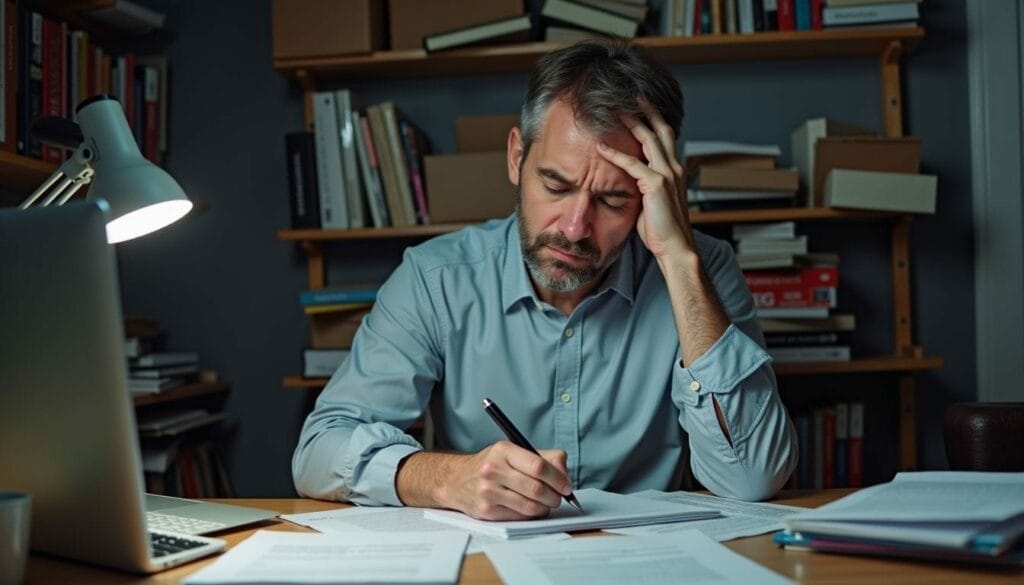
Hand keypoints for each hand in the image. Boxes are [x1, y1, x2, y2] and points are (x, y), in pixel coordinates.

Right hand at [440, 441, 571, 520]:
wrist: (457, 480)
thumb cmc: (491, 465)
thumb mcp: (513, 452)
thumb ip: (543, 458)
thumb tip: (565, 475)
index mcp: (504, 450)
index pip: (539, 466)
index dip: (558, 478)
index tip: (566, 486)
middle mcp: (493, 470)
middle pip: (536, 489)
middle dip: (555, 496)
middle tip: (559, 497)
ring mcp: (488, 492)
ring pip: (530, 506)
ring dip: (545, 508)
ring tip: (546, 503)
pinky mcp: (486, 510)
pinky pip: (519, 517)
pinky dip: (531, 515)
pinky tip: (530, 508)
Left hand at [597, 98, 694, 259]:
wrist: (676, 248)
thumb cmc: (663, 230)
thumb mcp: (652, 203)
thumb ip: (643, 187)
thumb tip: (628, 182)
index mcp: (674, 171)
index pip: (665, 138)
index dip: (654, 120)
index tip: (642, 107)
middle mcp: (673, 168)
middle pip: (660, 130)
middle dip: (646, 111)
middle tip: (632, 96)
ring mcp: (667, 174)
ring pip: (648, 140)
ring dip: (632, 123)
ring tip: (615, 111)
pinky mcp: (656, 185)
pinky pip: (633, 164)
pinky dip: (615, 154)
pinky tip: (601, 148)